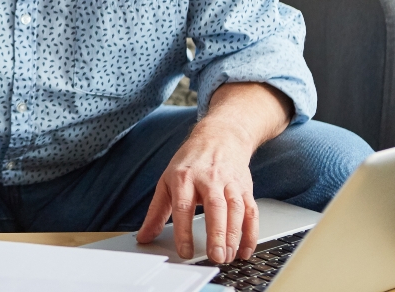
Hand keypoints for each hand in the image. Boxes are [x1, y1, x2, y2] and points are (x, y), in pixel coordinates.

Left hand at [136, 120, 259, 263]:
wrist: (220, 137)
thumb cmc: (191, 162)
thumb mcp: (167, 181)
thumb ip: (156, 212)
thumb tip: (144, 236)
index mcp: (184, 177)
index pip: (183, 207)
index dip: (184, 231)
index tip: (185, 252)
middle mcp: (208, 179)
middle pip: (215, 207)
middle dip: (216, 234)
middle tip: (216, 257)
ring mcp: (229, 183)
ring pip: (235, 210)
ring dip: (234, 235)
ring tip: (229, 257)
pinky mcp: (245, 188)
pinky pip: (251, 211)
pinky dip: (250, 232)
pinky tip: (245, 250)